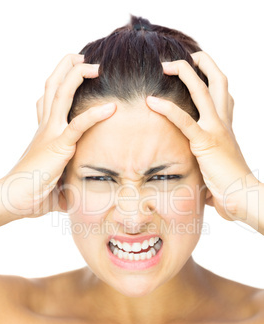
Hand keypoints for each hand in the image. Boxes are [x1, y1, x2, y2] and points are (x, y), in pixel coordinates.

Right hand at [0, 54, 115, 218]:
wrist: (17, 200)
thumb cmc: (34, 193)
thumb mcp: (54, 177)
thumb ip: (67, 176)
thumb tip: (78, 190)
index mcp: (45, 132)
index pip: (47, 100)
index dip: (58, 83)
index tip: (73, 72)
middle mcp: (46, 127)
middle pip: (53, 86)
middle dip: (67, 67)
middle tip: (83, 57)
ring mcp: (50, 133)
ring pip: (61, 94)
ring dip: (77, 76)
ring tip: (96, 66)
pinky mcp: (58, 145)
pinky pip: (78, 125)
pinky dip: (96, 114)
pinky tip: (112, 107)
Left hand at [146, 51, 260, 227]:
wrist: (242, 196)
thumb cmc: (230, 185)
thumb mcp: (217, 165)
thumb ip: (206, 161)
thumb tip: (197, 174)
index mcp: (226, 126)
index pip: (223, 95)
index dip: (213, 78)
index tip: (198, 70)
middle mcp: (223, 122)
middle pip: (219, 81)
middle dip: (204, 63)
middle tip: (186, 56)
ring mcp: (216, 129)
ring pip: (203, 91)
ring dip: (185, 73)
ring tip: (165, 65)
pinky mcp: (205, 142)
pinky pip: (184, 120)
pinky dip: (167, 109)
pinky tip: (151, 101)